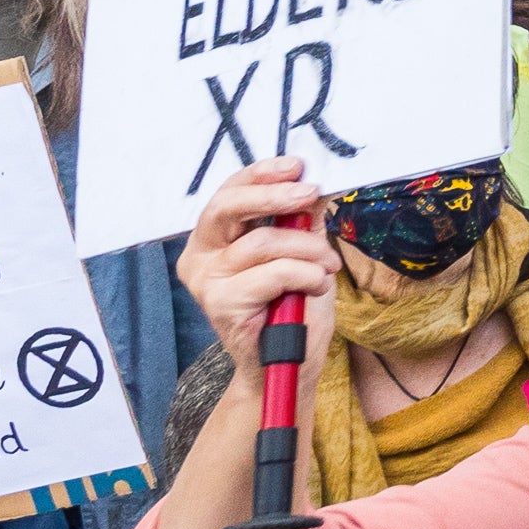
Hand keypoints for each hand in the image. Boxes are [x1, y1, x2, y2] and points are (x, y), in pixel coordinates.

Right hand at [177, 161, 339, 373]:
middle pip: (227, 208)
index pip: (228, 193)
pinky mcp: (221, 304)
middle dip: (273, 196)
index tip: (296, 166)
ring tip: (328, 266)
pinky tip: (316, 284)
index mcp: (213, 239)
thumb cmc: (292, 306)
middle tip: (310, 192)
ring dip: (308, 249)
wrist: (288, 362)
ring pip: (262, 242)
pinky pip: (274, 273)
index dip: (261, 175)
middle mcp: (200, 257)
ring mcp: (206, 281)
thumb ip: (301, 220)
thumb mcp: (302, 252)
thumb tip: (314, 183)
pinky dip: (306, 274)